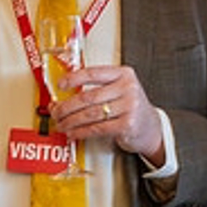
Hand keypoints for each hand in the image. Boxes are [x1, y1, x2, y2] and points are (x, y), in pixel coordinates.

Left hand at [49, 65, 164, 166]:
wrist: (150, 126)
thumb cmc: (129, 107)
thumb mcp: (117, 90)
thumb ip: (95, 89)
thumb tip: (62, 99)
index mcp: (123, 74)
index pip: (92, 73)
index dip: (73, 79)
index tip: (60, 85)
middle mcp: (127, 88)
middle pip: (88, 97)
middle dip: (66, 107)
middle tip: (56, 112)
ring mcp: (129, 106)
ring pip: (90, 114)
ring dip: (71, 121)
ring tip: (62, 124)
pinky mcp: (127, 125)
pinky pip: (97, 128)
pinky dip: (81, 132)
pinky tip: (74, 133)